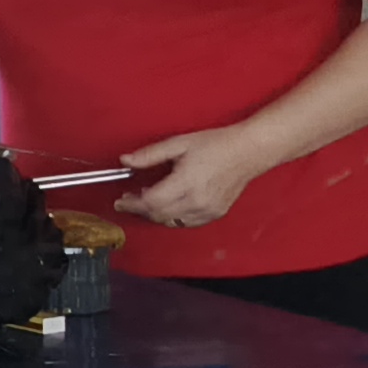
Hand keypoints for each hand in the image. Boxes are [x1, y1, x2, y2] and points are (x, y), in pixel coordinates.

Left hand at [116, 126, 273, 230]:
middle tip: (129, 200)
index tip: (120, 201)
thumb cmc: (215, 145)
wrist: (247, 152)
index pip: (151, 202)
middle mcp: (197, 202)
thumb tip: (125, 160)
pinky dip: (172, 218)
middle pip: (158, 215)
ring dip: (155, 215)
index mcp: (186, 183)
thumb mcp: (178, 143)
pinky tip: (167, 206)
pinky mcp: (215, 214)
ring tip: (147, 200)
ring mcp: (207, 211)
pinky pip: (186, 224)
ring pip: (171, 222)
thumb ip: (150, 155)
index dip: (132, 204)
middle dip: (140, 210)